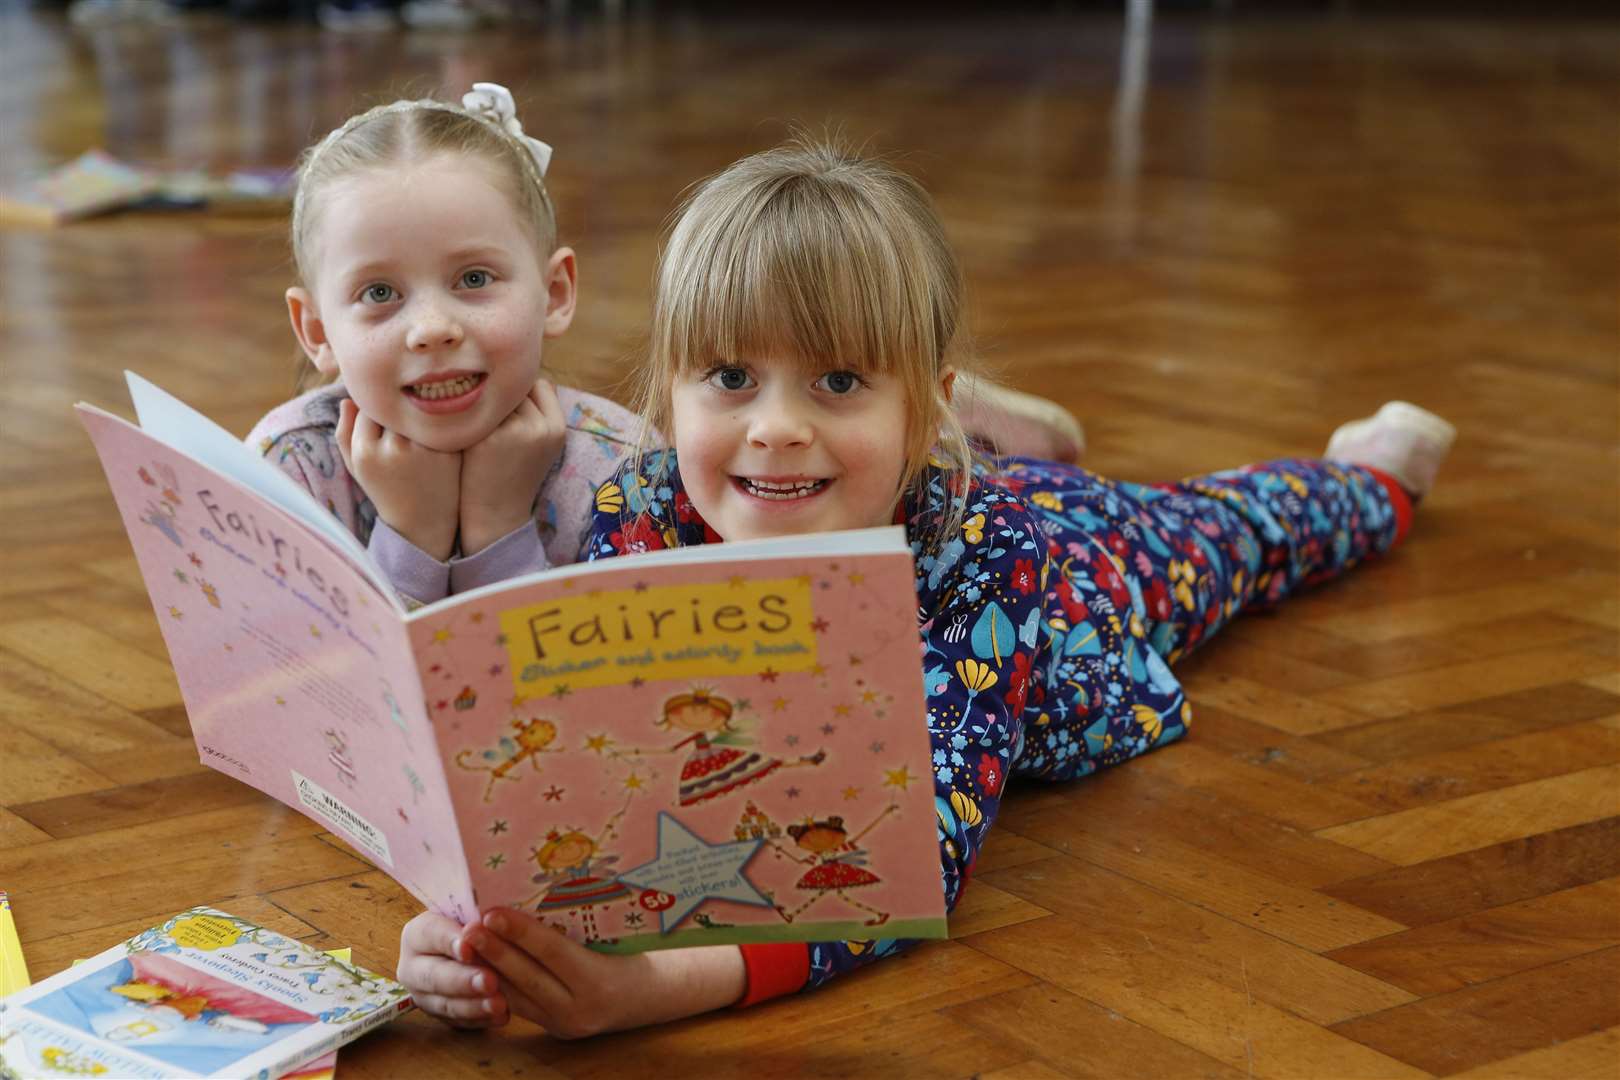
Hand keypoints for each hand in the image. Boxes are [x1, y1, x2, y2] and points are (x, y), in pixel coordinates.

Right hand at [336, 398, 459, 560]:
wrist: (422, 522)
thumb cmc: (384, 488)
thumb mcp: (355, 467)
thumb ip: (344, 433)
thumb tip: (347, 398)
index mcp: (365, 451)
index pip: (369, 406)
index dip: (378, 410)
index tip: (384, 420)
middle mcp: (394, 448)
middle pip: (395, 408)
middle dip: (398, 412)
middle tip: (404, 424)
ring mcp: (424, 450)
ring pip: (418, 412)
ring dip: (418, 415)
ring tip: (418, 432)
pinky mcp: (449, 452)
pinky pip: (440, 423)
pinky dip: (438, 425)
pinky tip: (437, 438)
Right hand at [396, 911, 509, 1028]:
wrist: (469, 944)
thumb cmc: (474, 922)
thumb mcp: (471, 914)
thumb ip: (476, 919)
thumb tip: (489, 921)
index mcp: (417, 934)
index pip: (430, 934)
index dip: (449, 941)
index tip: (469, 948)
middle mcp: (413, 966)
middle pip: (433, 976)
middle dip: (463, 980)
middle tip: (490, 981)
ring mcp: (423, 995)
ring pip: (446, 1004)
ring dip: (474, 1006)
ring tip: (499, 1004)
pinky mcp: (439, 1016)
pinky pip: (459, 1022)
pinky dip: (481, 1020)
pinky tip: (502, 1016)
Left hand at [458, 379, 565, 556]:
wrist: (495, 515)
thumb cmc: (513, 476)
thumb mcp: (540, 444)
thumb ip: (536, 412)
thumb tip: (524, 375)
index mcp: (557, 428)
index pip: (542, 385)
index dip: (523, 392)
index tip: (509, 408)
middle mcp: (541, 426)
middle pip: (517, 388)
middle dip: (502, 399)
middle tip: (490, 418)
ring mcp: (515, 430)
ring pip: (495, 396)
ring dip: (483, 403)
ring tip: (477, 425)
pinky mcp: (488, 436)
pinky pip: (475, 408)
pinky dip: (466, 414)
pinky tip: (461, 429)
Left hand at [467, 907, 745, 1038]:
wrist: (653, 995)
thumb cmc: (639, 952)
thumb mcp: (616, 934)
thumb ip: (579, 921)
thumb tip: (542, 886)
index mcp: (600, 980)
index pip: (553, 952)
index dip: (520, 932)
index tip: (493, 911)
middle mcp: (581, 1008)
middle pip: (529, 977)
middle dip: (495, 951)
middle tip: (468, 927)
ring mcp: (565, 1023)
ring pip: (518, 996)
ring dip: (489, 968)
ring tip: (468, 943)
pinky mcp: (555, 1029)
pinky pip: (521, 1006)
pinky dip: (499, 984)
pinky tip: (482, 964)